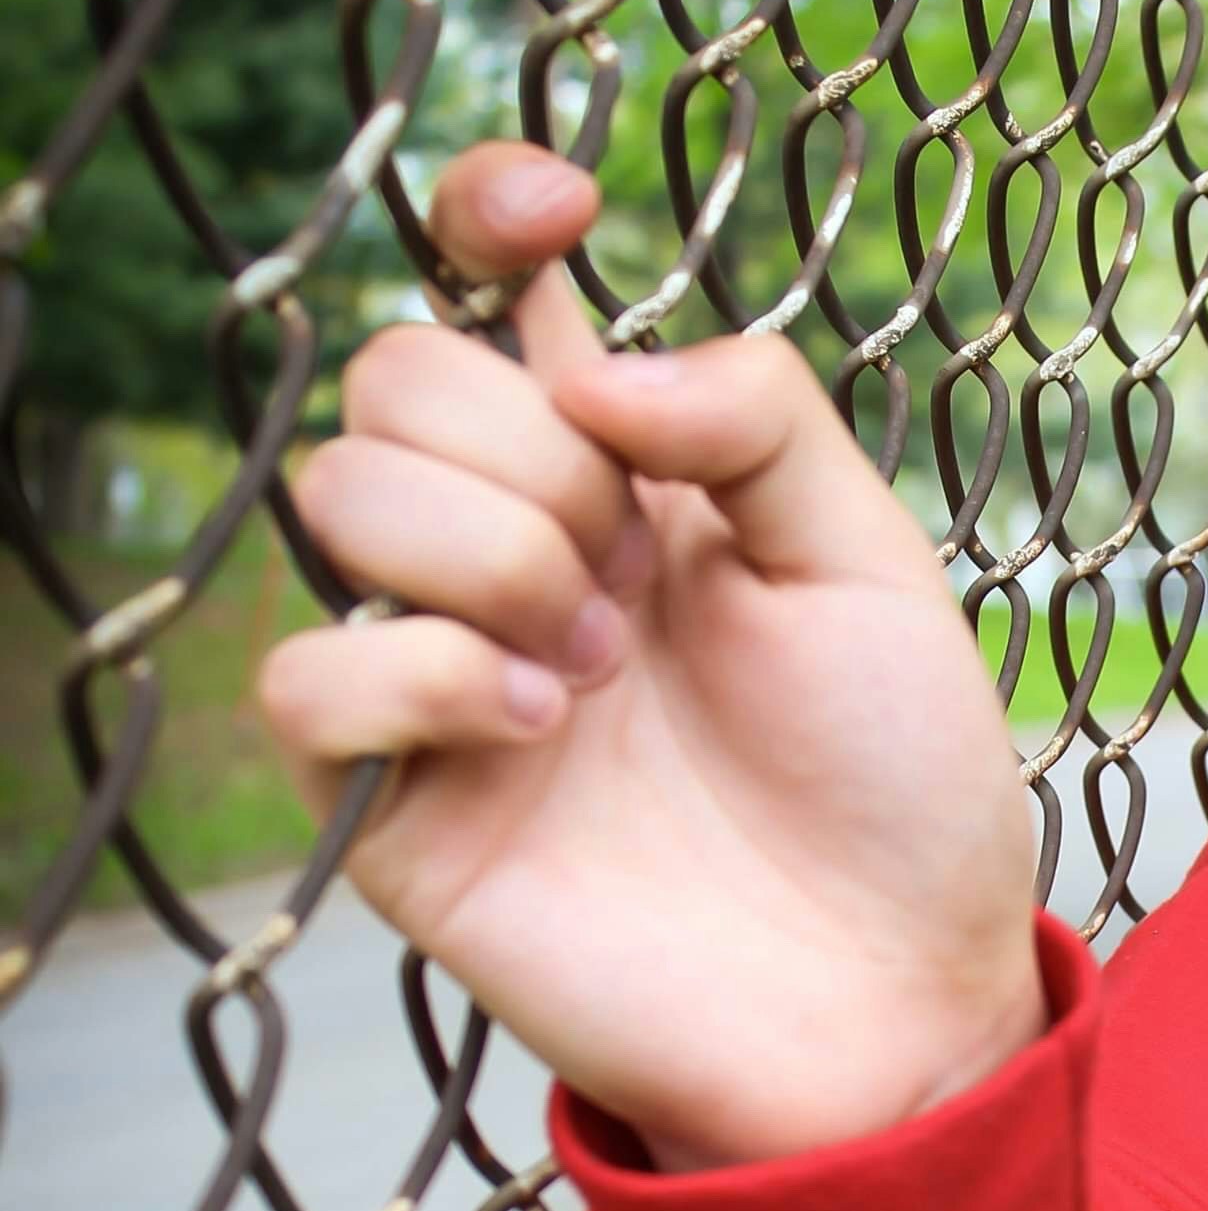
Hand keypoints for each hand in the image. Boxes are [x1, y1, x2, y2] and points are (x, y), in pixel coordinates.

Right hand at [259, 148, 1045, 1167]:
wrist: (896, 999)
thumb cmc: (897, 791)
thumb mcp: (874, 566)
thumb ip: (756, 418)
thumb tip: (596, 361)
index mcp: (631, 473)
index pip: (493, 290)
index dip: (486, 211)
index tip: (550, 214)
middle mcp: (519, 550)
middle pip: (398, 377)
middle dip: (528, 452)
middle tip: (639, 582)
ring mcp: (444, 672)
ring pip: (337, 498)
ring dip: (486, 555)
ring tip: (602, 671)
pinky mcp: (395, 804)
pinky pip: (305, 671)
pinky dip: (416, 671)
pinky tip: (536, 728)